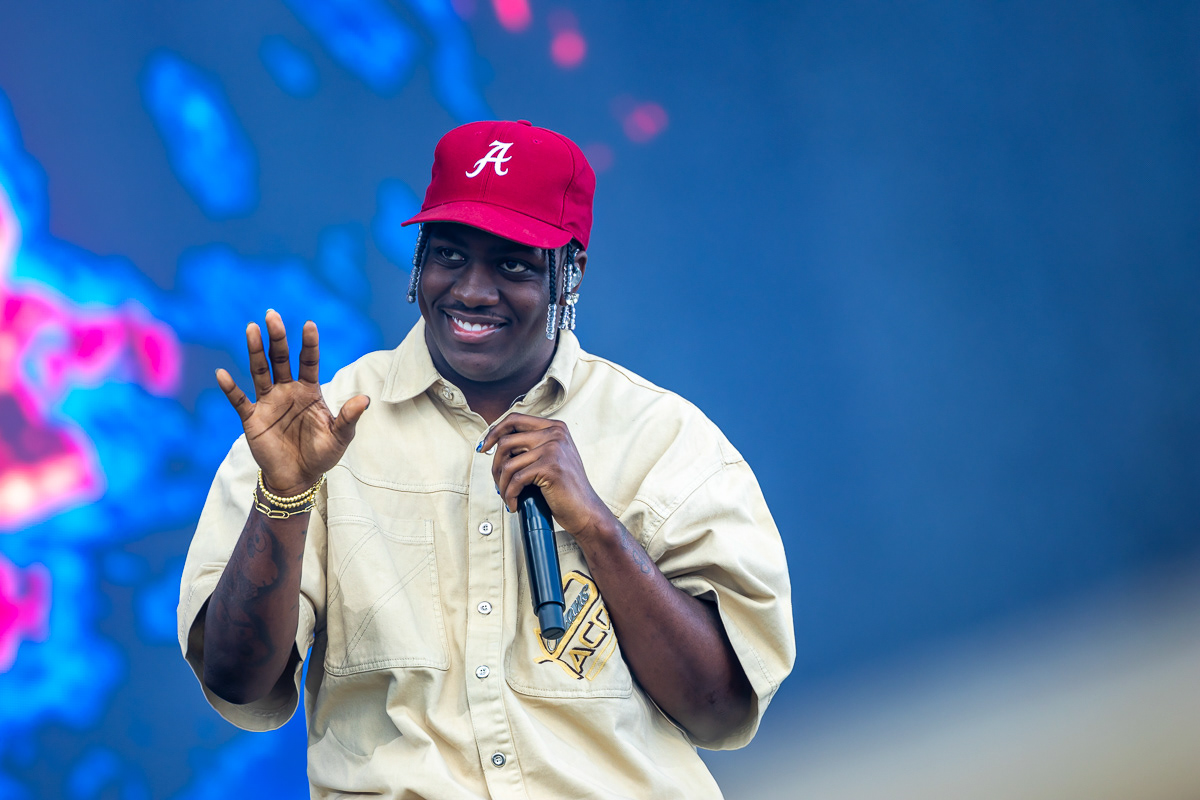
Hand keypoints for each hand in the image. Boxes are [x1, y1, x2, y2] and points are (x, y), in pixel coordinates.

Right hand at [216, 310, 368, 495]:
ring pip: (260, 371)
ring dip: (255, 351)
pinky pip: (239, 400)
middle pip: (281, 359)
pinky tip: (222, 374)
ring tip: (251, 329)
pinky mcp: (252, 418)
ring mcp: (269, 402)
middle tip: (272, 315)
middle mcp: (287, 391)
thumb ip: (349, 417)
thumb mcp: (340, 436)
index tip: (309, 324)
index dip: (309, 344)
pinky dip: (230, 388)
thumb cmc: (321, 455)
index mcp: (309, 391)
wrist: (298, 478)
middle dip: (277, 338)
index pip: (309, 362)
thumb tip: (365, 399)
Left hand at [481, 414, 612, 541]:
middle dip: (495, 464)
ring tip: (507, 495)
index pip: (514, 419)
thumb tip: (496, 442)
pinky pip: (516, 480)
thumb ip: (533, 445)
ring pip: (508, 463)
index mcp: (555, 427)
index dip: (494, 432)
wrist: (585, 511)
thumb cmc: (566, 488)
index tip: (483, 447)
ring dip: (502, 484)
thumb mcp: (552, 457)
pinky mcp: (550, 467)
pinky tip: (514, 504)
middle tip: (497, 481)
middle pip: (506, 440)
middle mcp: (555, 433)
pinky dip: (510, 495)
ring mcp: (554, 449)